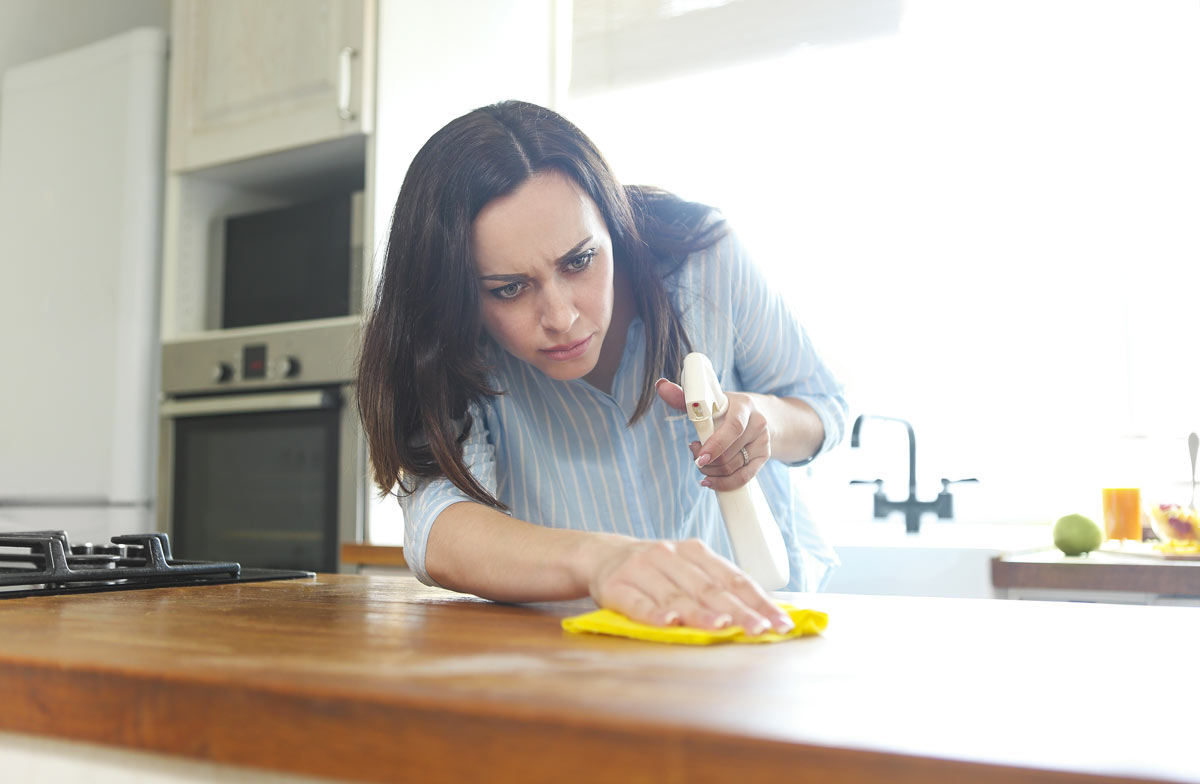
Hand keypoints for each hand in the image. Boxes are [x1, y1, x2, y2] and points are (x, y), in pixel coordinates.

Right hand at [587, 536, 792, 633]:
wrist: (600, 555)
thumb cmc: (656, 570)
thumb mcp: (686, 567)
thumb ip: (716, 586)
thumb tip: (763, 614)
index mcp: (694, 551)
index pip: (733, 578)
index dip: (758, 601)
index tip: (780, 622)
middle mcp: (669, 555)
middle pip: (709, 588)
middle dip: (738, 611)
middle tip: (760, 631)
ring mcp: (641, 569)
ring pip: (676, 595)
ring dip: (699, 613)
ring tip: (721, 626)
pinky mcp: (616, 586)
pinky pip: (637, 603)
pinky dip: (653, 614)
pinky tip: (667, 623)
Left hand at [656, 378, 770, 490]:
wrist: (757, 415)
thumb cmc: (725, 408)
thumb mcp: (708, 401)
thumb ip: (684, 397)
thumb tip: (661, 385)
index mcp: (744, 405)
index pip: (733, 427)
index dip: (715, 445)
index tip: (699, 457)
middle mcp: (758, 423)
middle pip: (729, 453)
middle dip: (707, 461)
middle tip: (696, 458)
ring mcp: (763, 441)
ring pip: (733, 467)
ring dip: (712, 472)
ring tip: (702, 465)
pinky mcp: (764, 457)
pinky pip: (744, 478)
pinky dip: (724, 483)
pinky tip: (710, 481)